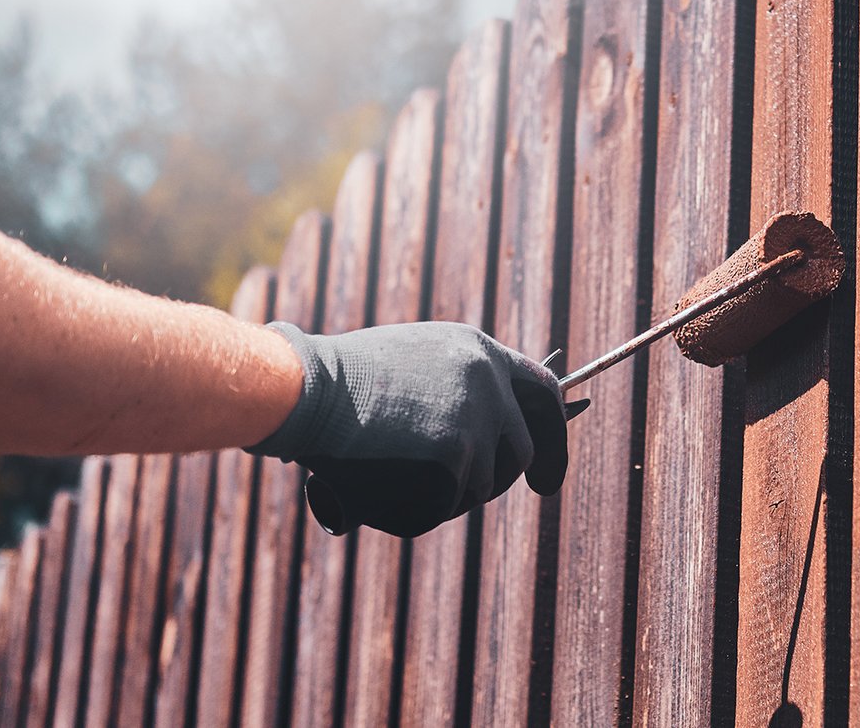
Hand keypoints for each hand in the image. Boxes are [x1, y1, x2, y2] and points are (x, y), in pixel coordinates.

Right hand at [248, 321, 567, 536]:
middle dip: (502, 480)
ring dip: (447, 494)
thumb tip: (485, 439)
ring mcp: (477, 417)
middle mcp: (489, 380)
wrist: (306, 390)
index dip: (553, 435)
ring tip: (395, 475)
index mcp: (479, 351)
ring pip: (481, 485)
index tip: (546, 473)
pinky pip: (448, 503)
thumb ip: (456, 388)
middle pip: (521, 451)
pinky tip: (383, 487)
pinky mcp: (456, 454)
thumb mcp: (413, 363)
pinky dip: (418, 509)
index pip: (542, 392)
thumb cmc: (339, 382)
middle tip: (470, 494)